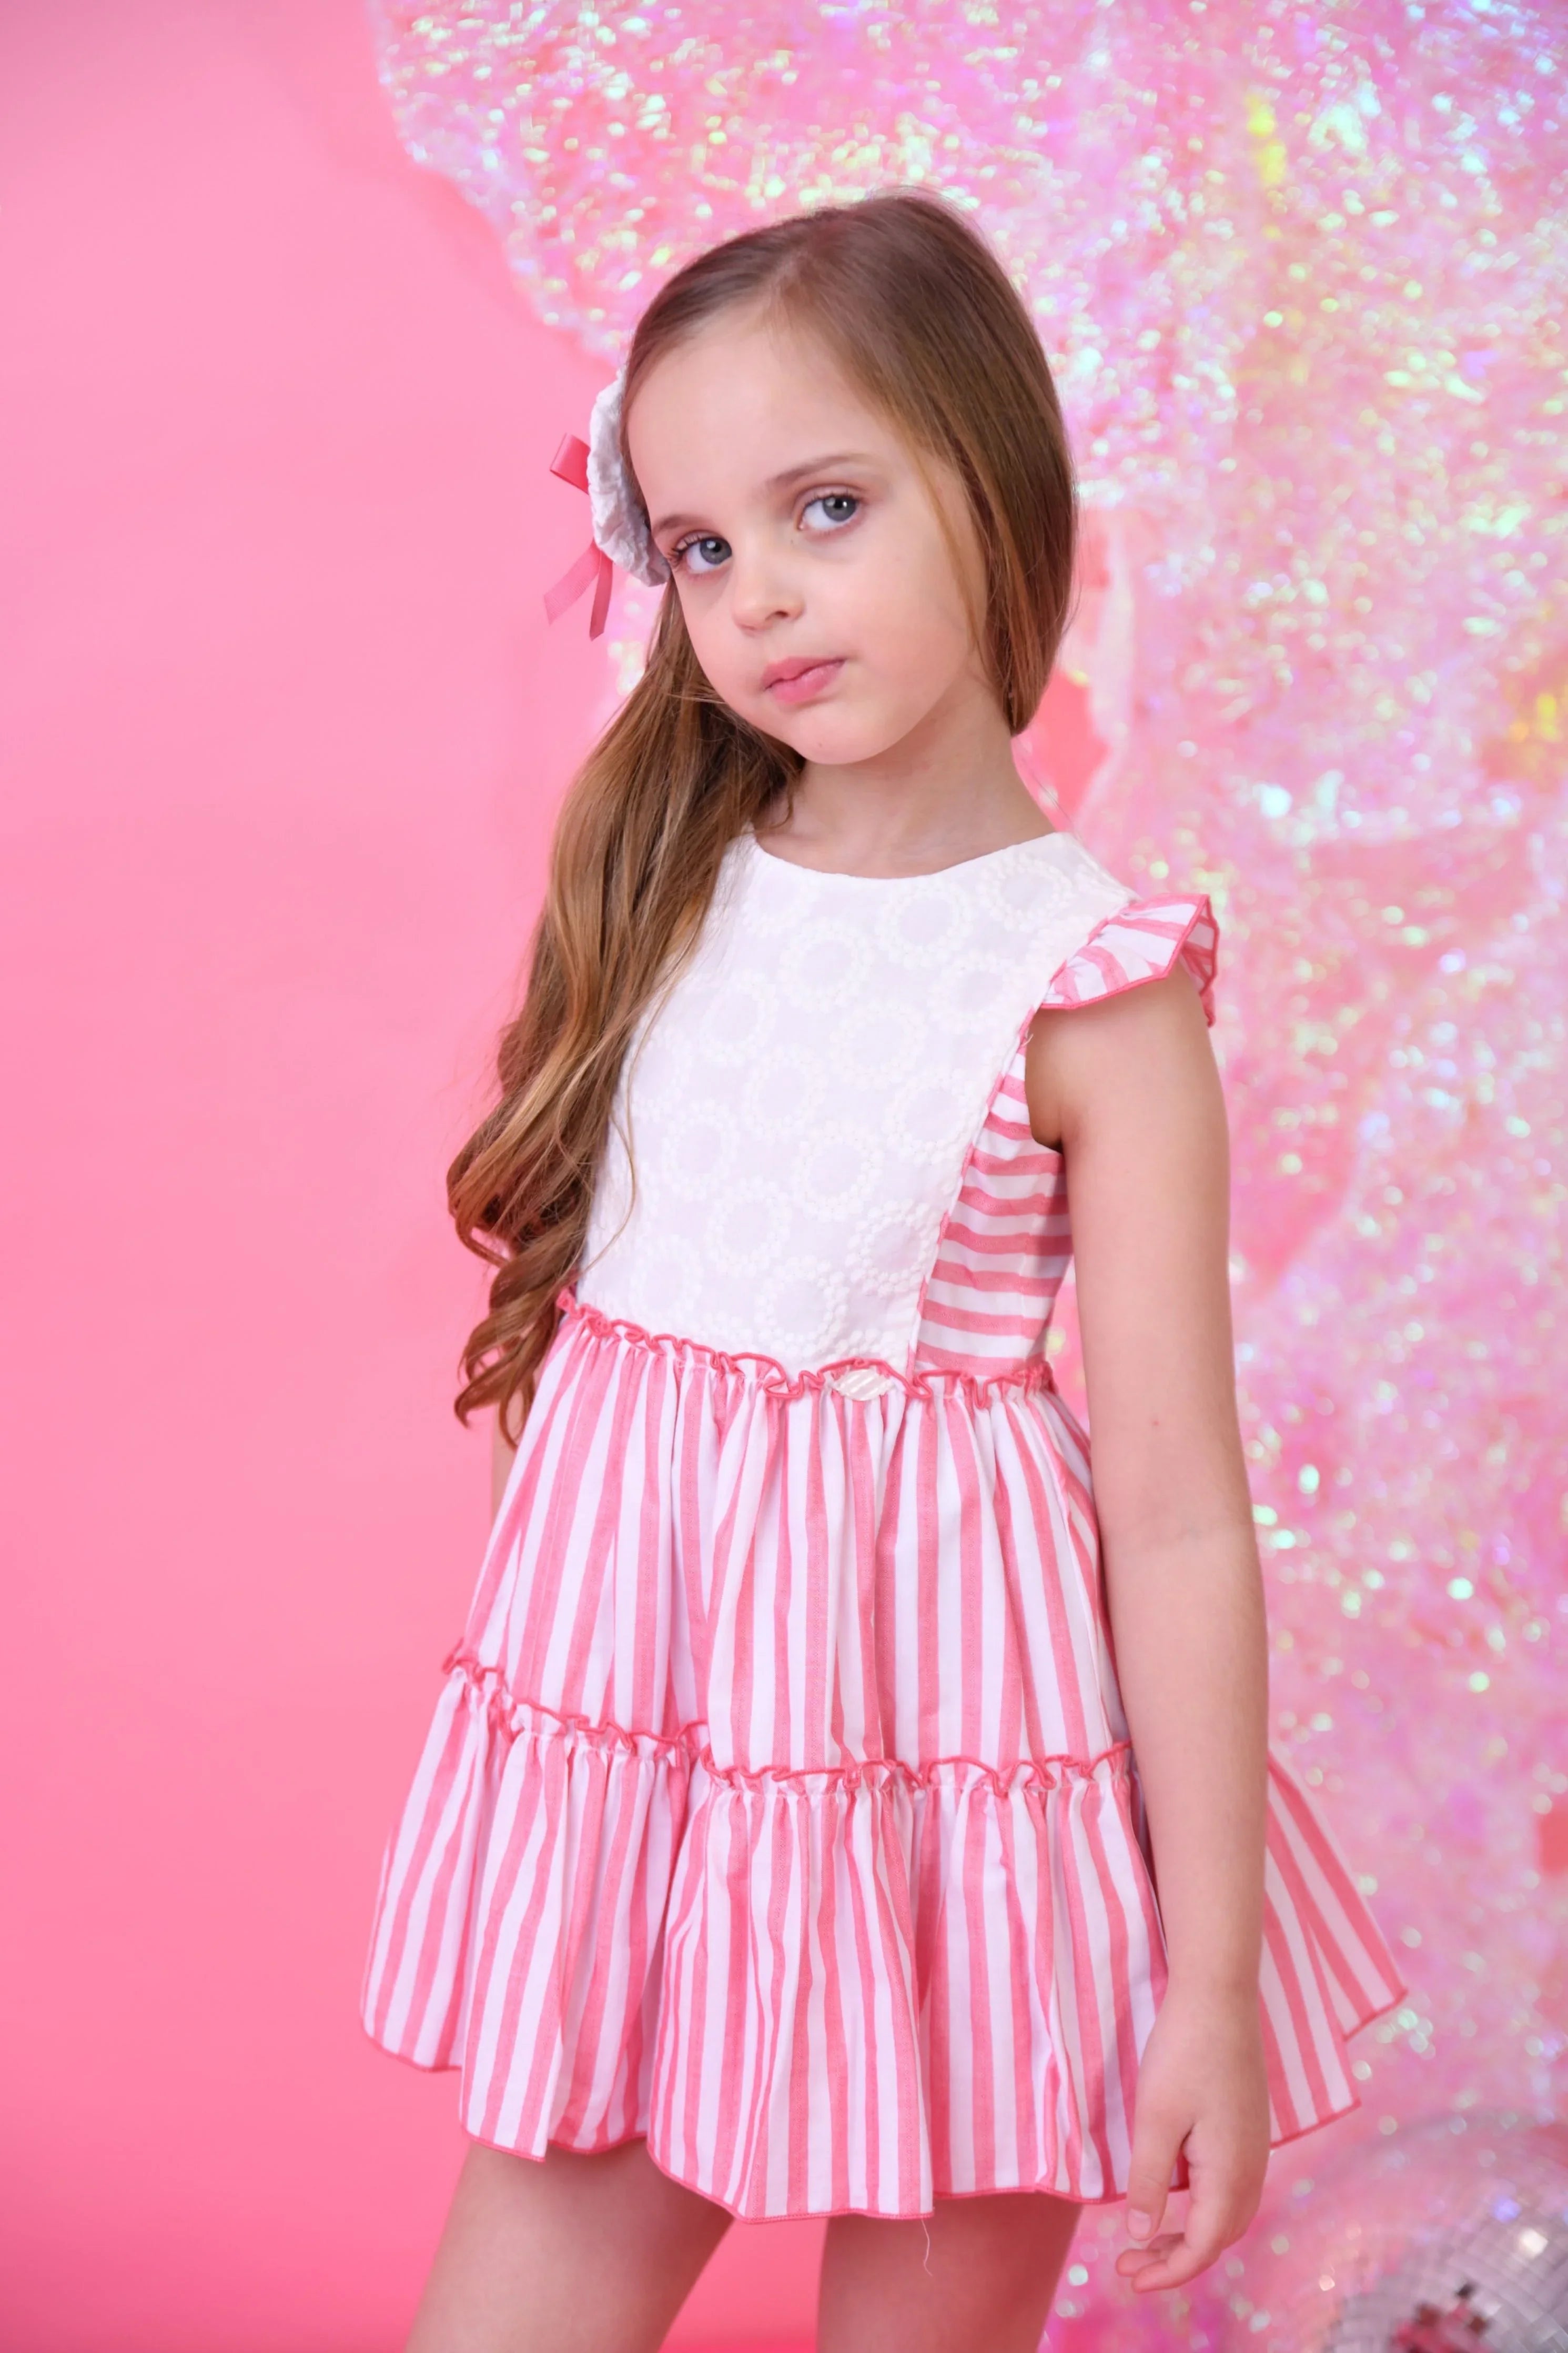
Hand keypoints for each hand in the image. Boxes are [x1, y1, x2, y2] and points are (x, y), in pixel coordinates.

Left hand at [1115, 1985, 1270, 2293]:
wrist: (1218, 1995)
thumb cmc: (1183, 2053)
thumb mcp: (1155, 2120)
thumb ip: (1150, 2182)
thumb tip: (1143, 2234)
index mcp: (1231, 2175)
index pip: (1202, 2247)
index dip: (1166, 2272)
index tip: (1127, 2277)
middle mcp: (1252, 2169)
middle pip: (1219, 2237)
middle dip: (1176, 2258)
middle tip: (1129, 2262)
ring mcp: (1255, 2148)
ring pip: (1228, 2214)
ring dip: (1191, 2233)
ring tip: (1147, 2237)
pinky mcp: (1249, 2127)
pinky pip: (1231, 2187)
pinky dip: (1203, 2206)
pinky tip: (1175, 2192)